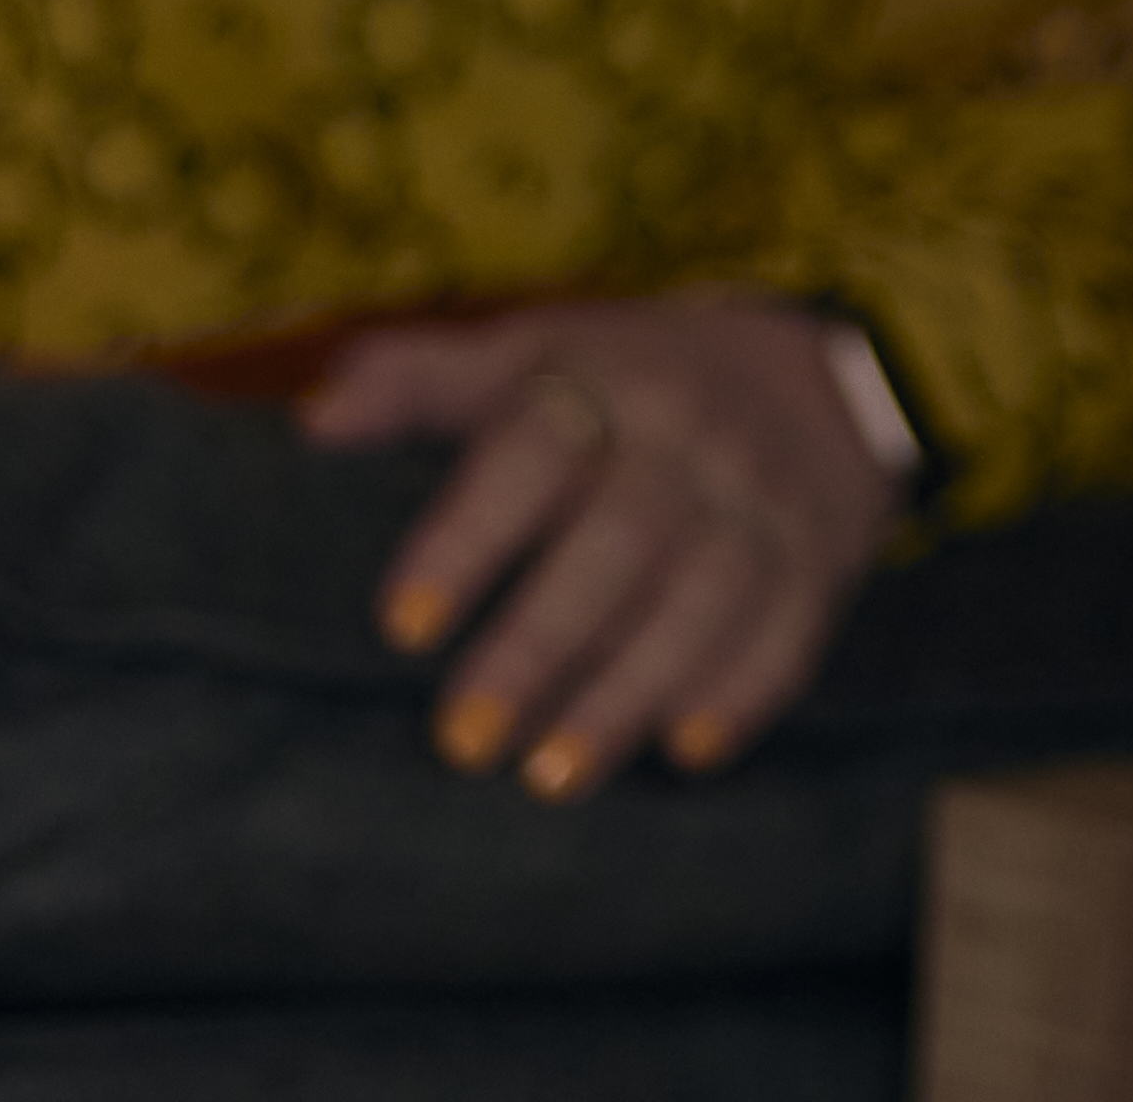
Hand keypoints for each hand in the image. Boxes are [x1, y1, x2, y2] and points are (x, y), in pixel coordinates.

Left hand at [303, 293, 899, 796]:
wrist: (818, 372)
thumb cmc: (627, 380)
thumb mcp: (533, 352)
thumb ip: (421, 380)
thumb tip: (314, 418)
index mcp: (608, 382)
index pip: (534, 452)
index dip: (467, 537)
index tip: (401, 628)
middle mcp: (693, 438)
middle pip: (621, 539)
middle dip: (542, 644)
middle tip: (462, 742)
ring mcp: (765, 500)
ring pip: (704, 596)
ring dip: (630, 690)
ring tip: (551, 778)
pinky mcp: (818, 560)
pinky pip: (790, 626)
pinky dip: (743, 689)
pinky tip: (687, 751)